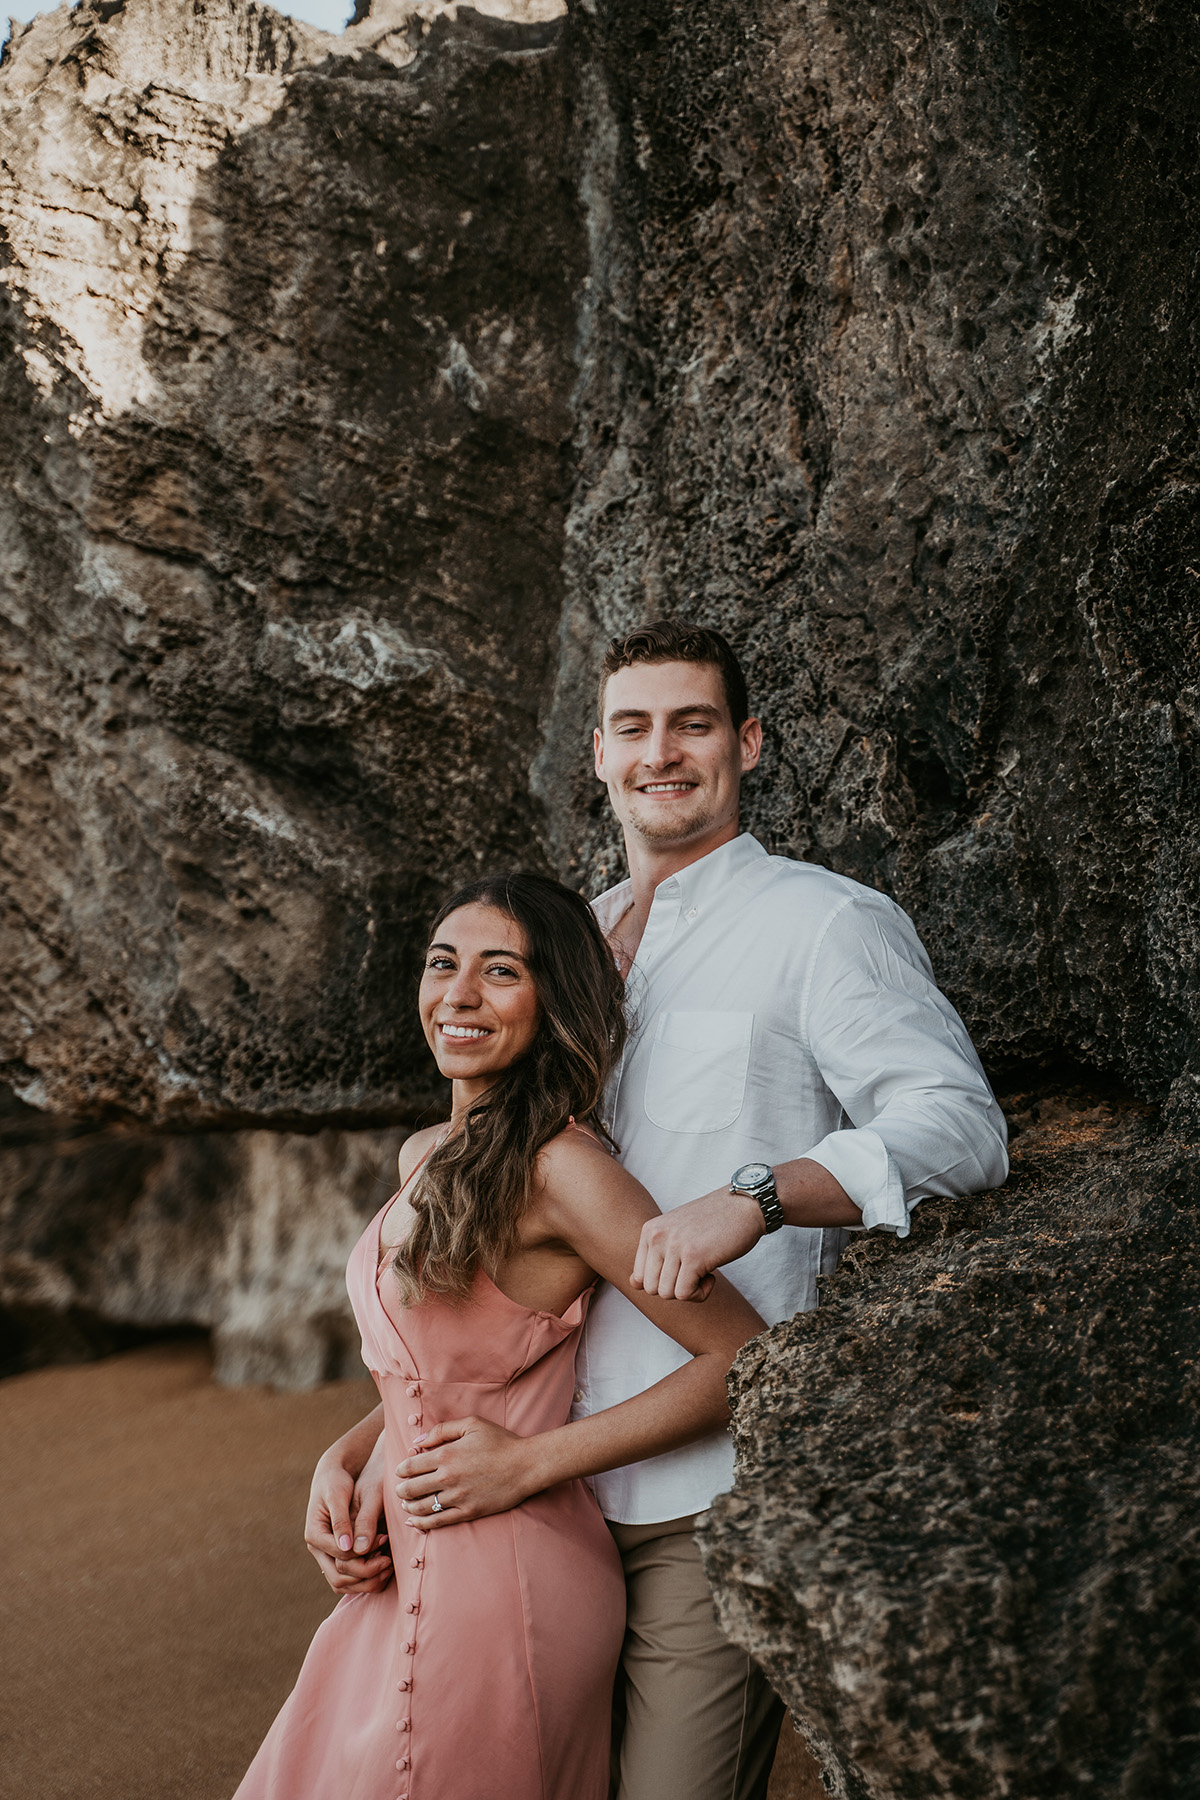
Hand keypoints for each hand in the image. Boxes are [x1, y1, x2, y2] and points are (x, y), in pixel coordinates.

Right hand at [305, 1438, 393, 1594]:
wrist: (331, 1477)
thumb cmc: (336, 1482)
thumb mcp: (338, 1495)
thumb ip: (342, 1520)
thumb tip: (348, 1547)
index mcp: (314, 1534)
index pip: (340, 1557)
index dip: (364, 1554)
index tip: (385, 1539)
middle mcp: (317, 1549)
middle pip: (339, 1577)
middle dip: (366, 1573)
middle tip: (389, 1560)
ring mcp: (325, 1555)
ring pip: (342, 1583)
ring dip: (366, 1580)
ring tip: (388, 1563)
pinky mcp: (335, 1556)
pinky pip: (347, 1578)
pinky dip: (364, 1578)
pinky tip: (382, 1563)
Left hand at [395, 1417, 539, 1530]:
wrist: (525, 1465)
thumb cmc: (500, 1441)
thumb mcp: (472, 1424)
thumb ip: (442, 1430)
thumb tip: (418, 1442)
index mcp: (446, 1455)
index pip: (410, 1466)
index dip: (400, 1469)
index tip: (399, 1471)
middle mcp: (448, 1478)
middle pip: (411, 1488)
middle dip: (400, 1490)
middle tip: (399, 1489)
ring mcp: (457, 1497)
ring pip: (422, 1507)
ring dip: (408, 1507)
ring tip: (405, 1505)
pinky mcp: (468, 1512)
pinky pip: (439, 1521)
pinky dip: (422, 1524)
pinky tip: (415, 1523)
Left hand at [631, 1188, 762, 1299]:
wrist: (744, 1205)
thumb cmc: (714, 1222)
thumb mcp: (676, 1232)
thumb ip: (654, 1255)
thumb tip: (632, 1284)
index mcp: (650, 1230)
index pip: (638, 1278)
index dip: (662, 1282)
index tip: (681, 1270)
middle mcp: (657, 1236)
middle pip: (651, 1289)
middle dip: (674, 1289)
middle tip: (694, 1273)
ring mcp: (674, 1245)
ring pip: (667, 1293)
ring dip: (689, 1291)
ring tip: (704, 1272)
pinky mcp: (694, 1256)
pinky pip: (684, 1294)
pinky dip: (700, 1294)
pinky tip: (712, 1277)